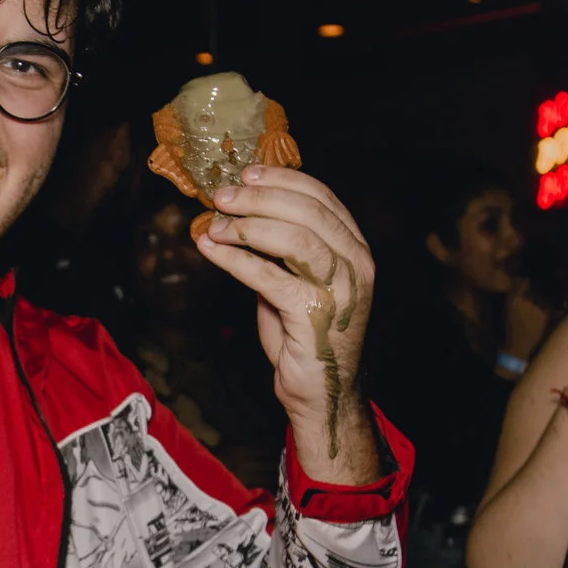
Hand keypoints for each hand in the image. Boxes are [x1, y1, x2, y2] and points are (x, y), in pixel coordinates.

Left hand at [193, 165, 381, 481]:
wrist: (321, 393)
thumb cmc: (305, 337)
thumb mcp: (297, 282)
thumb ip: (282, 249)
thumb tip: (242, 213)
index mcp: (356, 250)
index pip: (322, 198)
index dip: (282, 180)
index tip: (247, 173)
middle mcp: (356, 265)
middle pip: (307, 211)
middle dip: (259, 197)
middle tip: (222, 196)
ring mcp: (340, 290)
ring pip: (294, 237)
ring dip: (246, 225)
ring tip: (214, 224)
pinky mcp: (314, 315)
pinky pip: (268, 276)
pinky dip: (235, 259)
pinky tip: (211, 250)